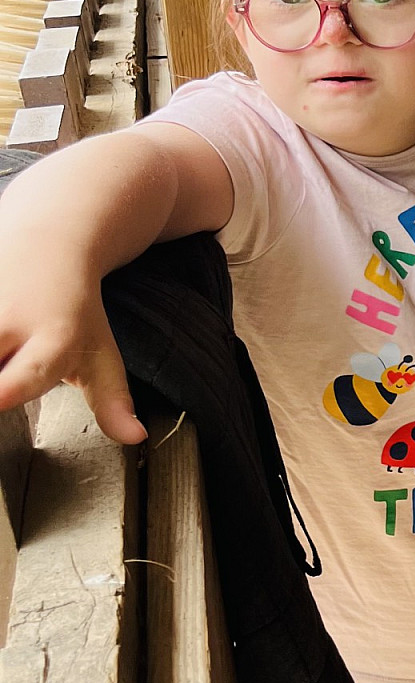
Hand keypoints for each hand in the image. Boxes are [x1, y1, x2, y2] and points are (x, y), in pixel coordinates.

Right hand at [0, 264, 143, 444]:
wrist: (50, 243)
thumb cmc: (76, 313)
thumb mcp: (101, 356)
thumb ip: (112, 402)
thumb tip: (135, 439)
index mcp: (53, 342)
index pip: (24, 376)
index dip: (6, 390)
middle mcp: (10, 322)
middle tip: (7, 372)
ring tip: (7, 354)